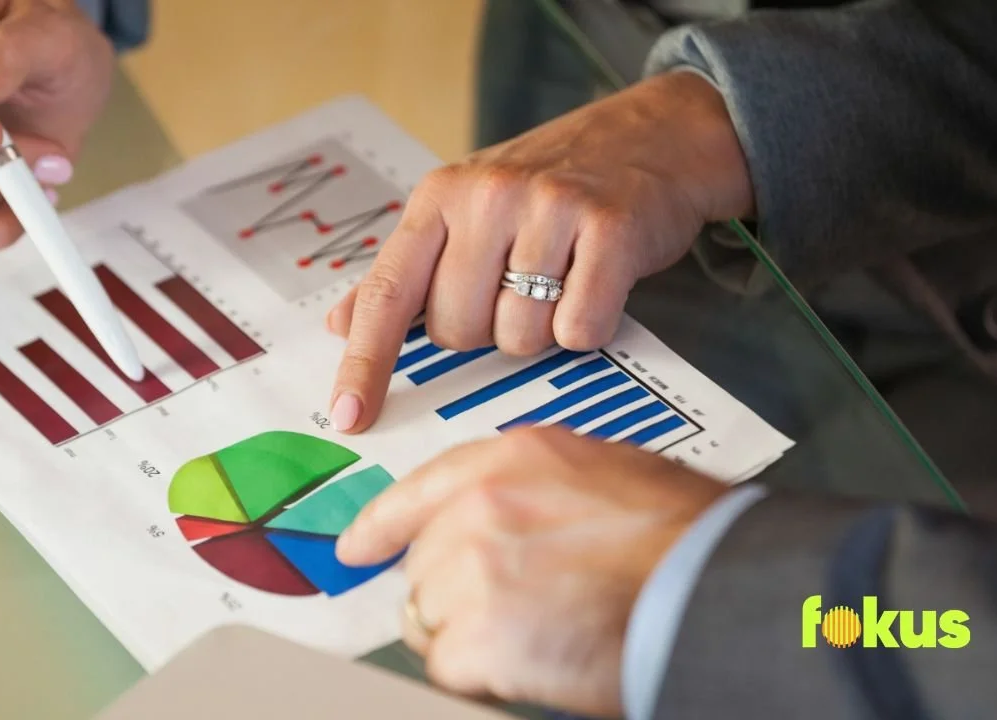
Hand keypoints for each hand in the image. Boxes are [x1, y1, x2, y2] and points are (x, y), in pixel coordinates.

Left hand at [324, 71, 751, 432]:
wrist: (657, 135)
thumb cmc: (552, 185)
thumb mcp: (465, 210)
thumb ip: (405, 271)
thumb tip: (339, 324)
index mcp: (440, 196)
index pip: (389, 293)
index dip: (364, 362)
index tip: (347, 418)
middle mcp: (487, 196)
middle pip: (458, 330)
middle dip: (485, 331)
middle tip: (517, 288)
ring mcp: (550, 208)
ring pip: (518, 336)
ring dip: (540, 331)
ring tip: (561, 281)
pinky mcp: (610, 228)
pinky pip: (578, 330)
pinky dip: (587, 328)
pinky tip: (595, 285)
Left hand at [336, 427, 727, 717]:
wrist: (716, 587)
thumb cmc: (687, 536)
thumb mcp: (608, 473)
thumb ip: (539, 487)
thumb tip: (508, 516)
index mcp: (515, 458)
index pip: (421, 488)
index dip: (382, 523)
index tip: (357, 546)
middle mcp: (483, 505)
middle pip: (423, 561)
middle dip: (453, 591)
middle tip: (510, 611)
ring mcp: (474, 568)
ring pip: (429, 614)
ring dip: (469, 633)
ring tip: (534, 633)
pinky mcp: (479, 633)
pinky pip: (447, 664)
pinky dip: (482, 673)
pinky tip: (532, 660)